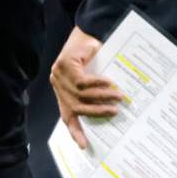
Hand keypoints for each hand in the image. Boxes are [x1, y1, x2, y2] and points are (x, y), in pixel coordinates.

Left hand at [50, 26, 122, 148]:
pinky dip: (97, 83)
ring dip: (101, 97)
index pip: (67, 115)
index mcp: (62, 91)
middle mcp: (57, 84)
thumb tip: (114, 108)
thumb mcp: (90, 75)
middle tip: (115, 113)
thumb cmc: (89, 54)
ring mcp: (59, 75)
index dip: (75, 131)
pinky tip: (110, 83)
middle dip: (97, 112)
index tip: (83, 146)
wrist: (85, 31)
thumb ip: (93, 91)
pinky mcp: (64, 65)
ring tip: (119, 97)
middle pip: (76, 106)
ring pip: (81, 94)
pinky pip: (82, 80)